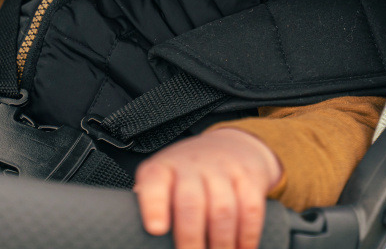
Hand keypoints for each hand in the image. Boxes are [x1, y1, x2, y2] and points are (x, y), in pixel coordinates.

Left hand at [134, 129, 283, 248]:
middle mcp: (192, 165)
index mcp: (164, 169)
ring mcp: (223, 169)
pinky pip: (251, 208)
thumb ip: (151, 206)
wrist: (231, 145)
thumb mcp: (164, 181)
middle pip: (191, 202)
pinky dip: (248, 235)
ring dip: (221, 243)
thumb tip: (133, 238)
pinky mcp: (249, 177)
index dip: (154, 205)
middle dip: (191, 238)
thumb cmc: (188, 175)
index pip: (155, 181)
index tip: (156, 229)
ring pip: (223, 209)